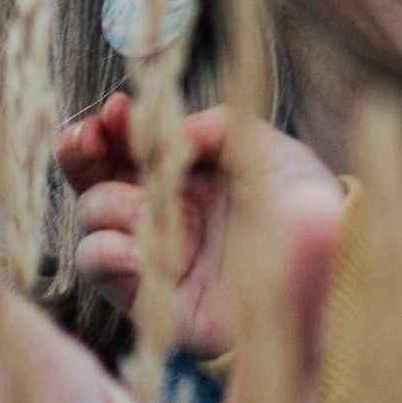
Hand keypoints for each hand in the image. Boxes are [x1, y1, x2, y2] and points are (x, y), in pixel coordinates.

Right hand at [55, 93, 343, 365]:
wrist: (320, 292)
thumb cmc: (305, 221)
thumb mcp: (279, 158)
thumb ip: (228, 129)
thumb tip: (179, 129)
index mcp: (189, 168)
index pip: (133, 137)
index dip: (116, 122)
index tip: (118, 110)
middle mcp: (161, 204)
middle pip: (94, 171)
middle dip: (82, 150)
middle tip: (87, 139)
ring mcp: (149, 245)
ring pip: (91, 211)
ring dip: (110, 203)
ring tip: (147, 211)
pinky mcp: (143, 290)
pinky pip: (97, 262)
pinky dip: (107, 251)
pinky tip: (138, 251)